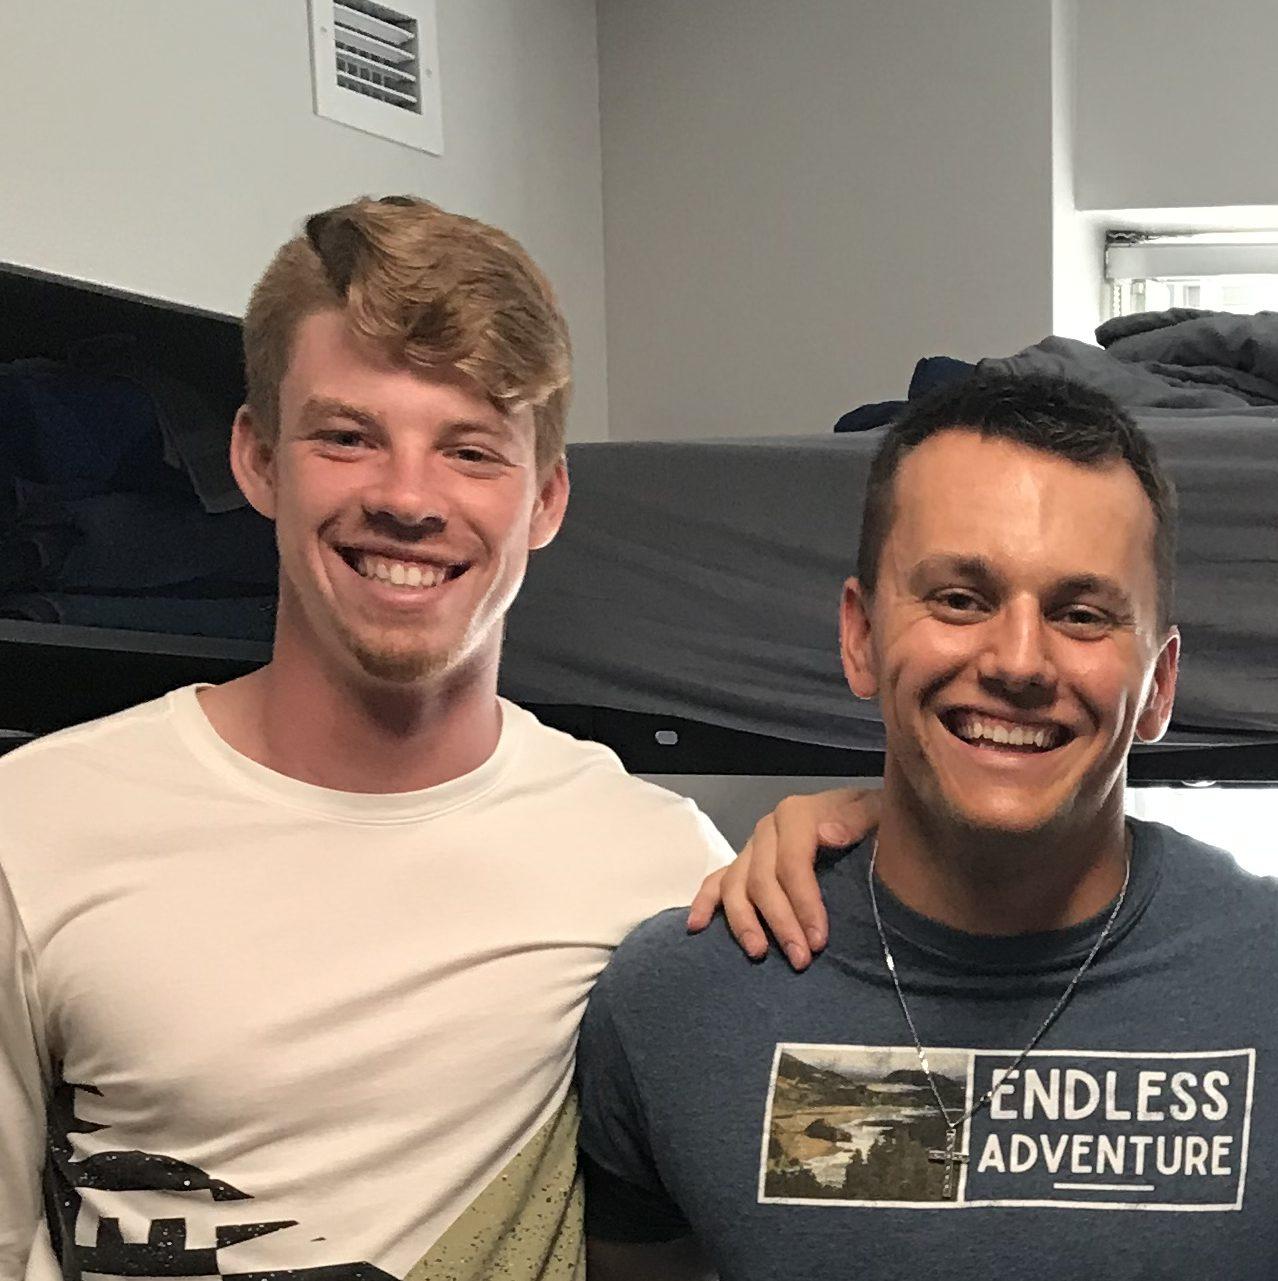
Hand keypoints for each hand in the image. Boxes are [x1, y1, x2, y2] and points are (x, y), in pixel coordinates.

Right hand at [686, 787, 880, 969]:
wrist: (866, 817)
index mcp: (797, 814)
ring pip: (734, 885)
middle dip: (780, 923)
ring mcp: (752, 848)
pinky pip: (716, 881)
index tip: (819, 940)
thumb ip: (857, 819)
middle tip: (800, 960)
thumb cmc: (875, 821)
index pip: (792, 862)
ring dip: (743, 922)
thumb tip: (829, 835)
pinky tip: (697, 927)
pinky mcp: (743, 864)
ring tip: (758, 953)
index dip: (803, 902)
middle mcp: (768, 830)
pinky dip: (703, 903)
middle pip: (762, 879)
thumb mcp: (878, 812)